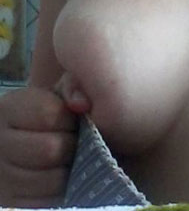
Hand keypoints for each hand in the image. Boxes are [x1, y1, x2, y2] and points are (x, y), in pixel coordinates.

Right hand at [0, 83, 88, 207]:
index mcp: (8, 110)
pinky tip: (62, 177)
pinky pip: (47, 202)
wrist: (12, 142)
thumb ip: (70, 88)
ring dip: (71, 170)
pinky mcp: (11, 202)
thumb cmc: (41, 114)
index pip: (50, 114)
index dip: (70, 118)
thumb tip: (82, 104)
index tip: (74, 118)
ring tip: (71, 159)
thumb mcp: (51, 94)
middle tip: (77, 141)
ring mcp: (2, 177)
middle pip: (52, 149)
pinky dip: (62, 191)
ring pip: (53, 179)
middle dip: (73, 145)